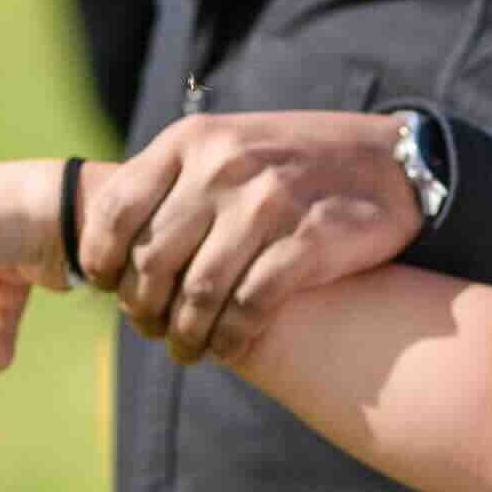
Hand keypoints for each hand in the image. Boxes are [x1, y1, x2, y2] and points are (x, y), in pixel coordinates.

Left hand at [92, 112, 428, 363]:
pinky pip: (250, 306)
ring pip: (199, 292)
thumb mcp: (227, 147)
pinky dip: (231, 338)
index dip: (102, 262)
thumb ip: (176, 184)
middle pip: (153, 260)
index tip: (110, 289)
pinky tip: (229, 347)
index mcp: (192, 142)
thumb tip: (113, 250)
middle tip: (151, 330)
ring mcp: (268, 202)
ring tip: (188, 349)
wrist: (390, 160)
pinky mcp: (310, 239)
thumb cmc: (294, 163)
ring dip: (186, 334)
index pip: (116, 210)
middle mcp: (224, 166)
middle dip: (144, 310)